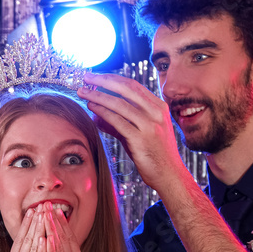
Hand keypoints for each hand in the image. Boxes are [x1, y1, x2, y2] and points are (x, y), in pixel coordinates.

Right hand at [0, 206, 46, 251]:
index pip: (18, 243)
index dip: (25, 227)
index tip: (31, 213)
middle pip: (26, 242)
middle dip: (34, 223)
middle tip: (41, 206)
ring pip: (33, 250)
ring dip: (40, 231)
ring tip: (46, 216)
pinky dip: (43, 251)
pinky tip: (46, 238)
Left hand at [76, 73, 186, 192]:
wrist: (169, 175)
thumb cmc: (153, 155)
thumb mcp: (137, 134)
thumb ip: (118, 123)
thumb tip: (96, 115)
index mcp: (158, 107)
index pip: (133, 85)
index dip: (112, 78)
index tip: (96, 75)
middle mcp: (156, 112)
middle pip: (126, 88)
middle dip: (103, 80)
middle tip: (86, 76)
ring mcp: (150, 125)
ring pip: (119, 103)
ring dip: (98, 95)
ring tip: (83, 92)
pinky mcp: (142, 139)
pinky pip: (118, 121)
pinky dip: (102, 112)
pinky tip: (91, 108)